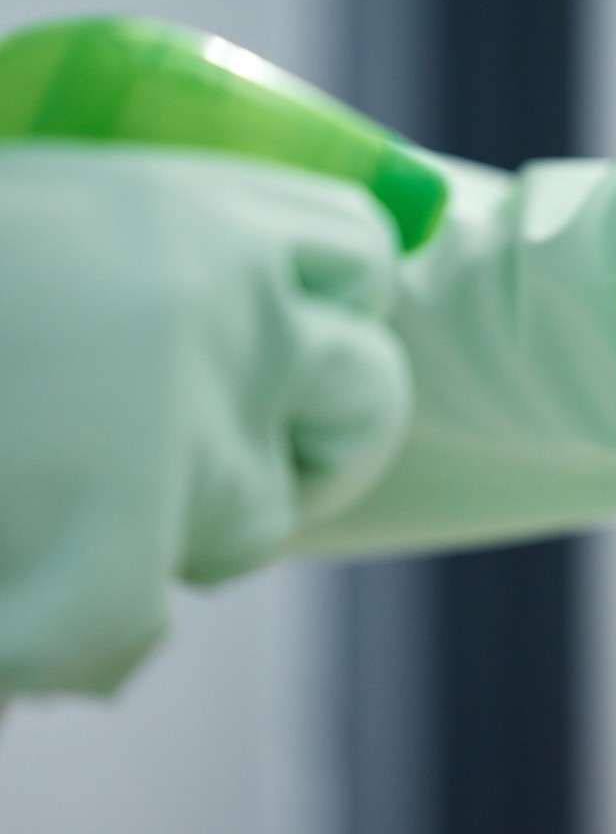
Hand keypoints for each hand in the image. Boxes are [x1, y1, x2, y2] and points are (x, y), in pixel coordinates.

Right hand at [0, 145, 410, 694]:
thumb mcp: (27, 210)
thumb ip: (105, 247)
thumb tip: (156, 301)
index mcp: (210, 212)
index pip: (356, 254)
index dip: (319, 292)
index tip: (274, 313)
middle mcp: (240, 325)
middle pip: (364, 393)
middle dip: (308, 425)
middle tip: (204, 438)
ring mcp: (190, 452)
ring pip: (258, 518)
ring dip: (178, 521)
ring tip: (43, 491)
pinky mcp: (112, 570)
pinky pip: (131, 623)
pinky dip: (62, 623)